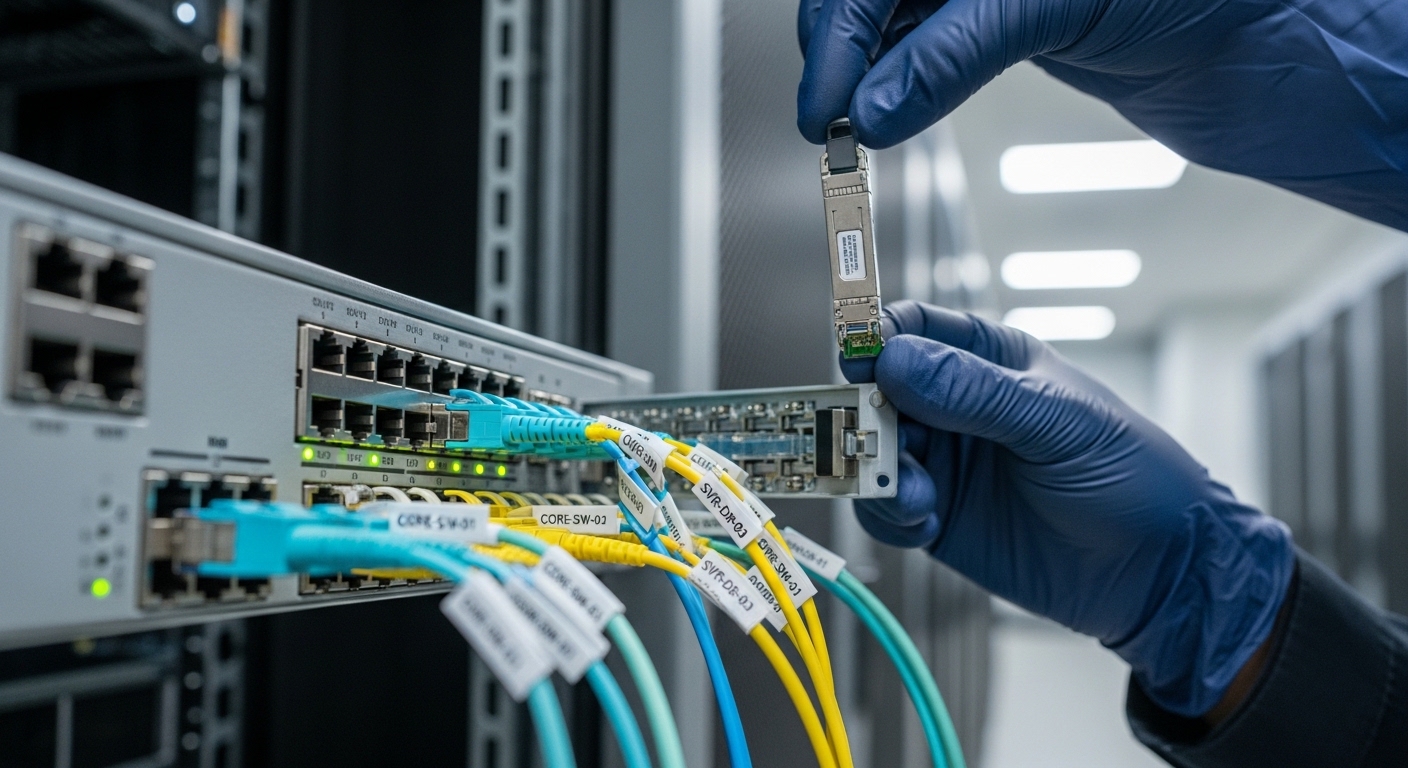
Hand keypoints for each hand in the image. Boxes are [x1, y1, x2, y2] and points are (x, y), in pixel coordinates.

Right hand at [796, 0, 1407, 231]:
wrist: (1274, 41)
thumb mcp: (1063, 5)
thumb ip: (958, 48)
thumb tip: (878, 105)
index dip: (843, 24)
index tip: (830, 97)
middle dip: (842, 46)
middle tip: (828, 118)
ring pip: (894, 16)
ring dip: (864, 71)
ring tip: (850, 127)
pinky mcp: (1008, 16)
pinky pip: (929, 41)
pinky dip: (901, 79)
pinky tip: (888, 109)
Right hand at [843, 301, 1294, 716]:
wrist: (1157, 572)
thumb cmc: (1131, 476)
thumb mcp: (1058, 423)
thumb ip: (975, 392)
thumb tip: (895, 359)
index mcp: (989, 359)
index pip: (912, 330)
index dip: (877, 339)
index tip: (859, 362)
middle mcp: (954, 406)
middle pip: (875, 392)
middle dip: (865, 416)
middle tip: (873, 441)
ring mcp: (943, 461)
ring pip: (871, 452)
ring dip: (879, 473)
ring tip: (920, 497)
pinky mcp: (936, 516)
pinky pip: (884, 508)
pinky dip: (892, 515)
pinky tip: (929, 524)